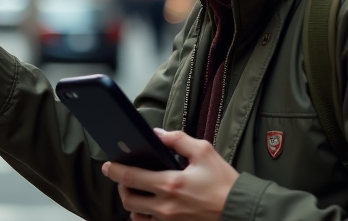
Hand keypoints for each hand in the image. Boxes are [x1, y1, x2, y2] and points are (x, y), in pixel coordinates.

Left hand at [101, 129, 238, 220]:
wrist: (240, 209)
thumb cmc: (224, 182)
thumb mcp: (204, 152)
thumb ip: (177, 140)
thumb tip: (157, 135)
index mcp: (170, 184)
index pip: (131, 177)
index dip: (114, 170)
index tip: (108, 165)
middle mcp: (166, 206)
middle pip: (128, 199)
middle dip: (121, 187)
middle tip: (123, 177)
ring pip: (136, 215)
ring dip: (133, 203)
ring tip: (138, 192)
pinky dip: (144, 217)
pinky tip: (149, 207)